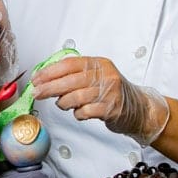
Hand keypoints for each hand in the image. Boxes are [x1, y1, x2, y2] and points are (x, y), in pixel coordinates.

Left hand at [31, 56, 169, 145]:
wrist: (140, 109)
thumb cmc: (112, 92)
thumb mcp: (96, 76)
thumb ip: (75, 74)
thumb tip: (45, 78)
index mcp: (98, 63)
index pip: (69, 64)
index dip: (50, 71)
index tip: (37, 78)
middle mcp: (105, 75)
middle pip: (69, 80)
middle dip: (49, 87)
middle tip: (37, 93)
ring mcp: (110, 92)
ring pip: (75, 97)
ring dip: (63, 102)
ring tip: (62, 104)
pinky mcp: (111, 109)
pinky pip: (85, 111)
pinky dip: (78, 113)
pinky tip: (79, 112)